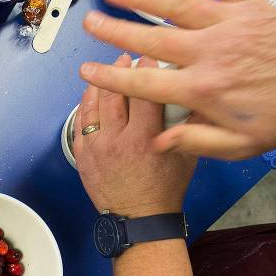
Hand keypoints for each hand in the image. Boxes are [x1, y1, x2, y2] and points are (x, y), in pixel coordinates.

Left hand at [75, 55, 195, 217]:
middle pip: (114, 95)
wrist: (139, 219)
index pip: (145, 94)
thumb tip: (196, 98)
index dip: (147, 70)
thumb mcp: (187, 158)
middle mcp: (117, 141)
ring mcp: (96, 149)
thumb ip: (190, 128)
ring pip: (92, 107)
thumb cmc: (164, 190)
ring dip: (98, 85)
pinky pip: (80, 124)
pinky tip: (89, 96)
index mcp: (145, 139)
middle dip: (119, 71)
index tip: (149, 56)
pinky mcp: (83, 157)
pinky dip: (84, 107)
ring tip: (104, 71)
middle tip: (124, 58)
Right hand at [79, 0, 275, 159]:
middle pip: (151, 38)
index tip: (88, 70)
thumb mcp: (238, 146)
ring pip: (178, 6)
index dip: (111, 76)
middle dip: (115, 30)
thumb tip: (158, 139)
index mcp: (202, 90)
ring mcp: (230, 25)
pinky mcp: (252, 7)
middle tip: (92, 23)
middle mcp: (210, 53)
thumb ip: (195, 142)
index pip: (144, 82)